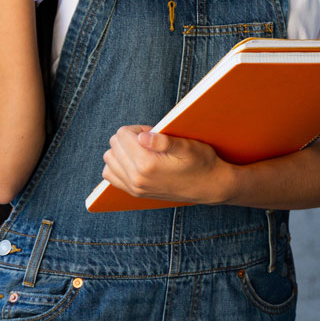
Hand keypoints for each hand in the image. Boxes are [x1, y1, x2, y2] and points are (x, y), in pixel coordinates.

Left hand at [102, 125, 237, 204]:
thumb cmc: (202, 162)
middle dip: (129, 137)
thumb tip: (141, 136)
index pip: (122, 135)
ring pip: (109, 160)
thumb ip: (163, 141)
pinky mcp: (135, 193)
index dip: (138, 128)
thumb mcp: (188, 147)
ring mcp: (135, 188)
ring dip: (122, 150)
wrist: (210, 186)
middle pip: (114, 146)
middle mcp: (137, 179)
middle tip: (150, 140)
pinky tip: (135, 161)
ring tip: (143, 150)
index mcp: (147, 164)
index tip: (154, 132)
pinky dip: (118, 164)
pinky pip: (111, 175)